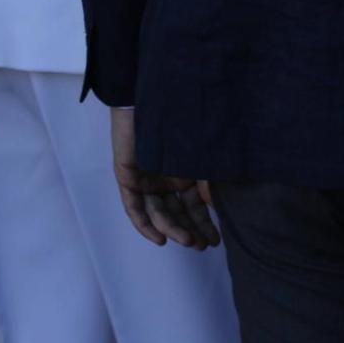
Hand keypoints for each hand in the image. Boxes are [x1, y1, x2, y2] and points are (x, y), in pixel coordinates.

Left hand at [112, 108, 219, 250]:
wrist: (156, 96)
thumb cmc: (181, 121)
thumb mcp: (201, 154)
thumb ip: (206, 180)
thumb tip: (213, 205)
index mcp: (183, 174)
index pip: (194, 207)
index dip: (204, 224)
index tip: (216, 241)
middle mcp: (164, 181)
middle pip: (177, 214)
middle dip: (190, 231)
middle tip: (202, 246)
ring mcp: (146, 180)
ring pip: (158, 213)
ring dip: (172, 229)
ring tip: (187, 240)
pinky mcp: (127, 177)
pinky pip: (134, 207)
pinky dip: (145, 224)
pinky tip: (159, 238)